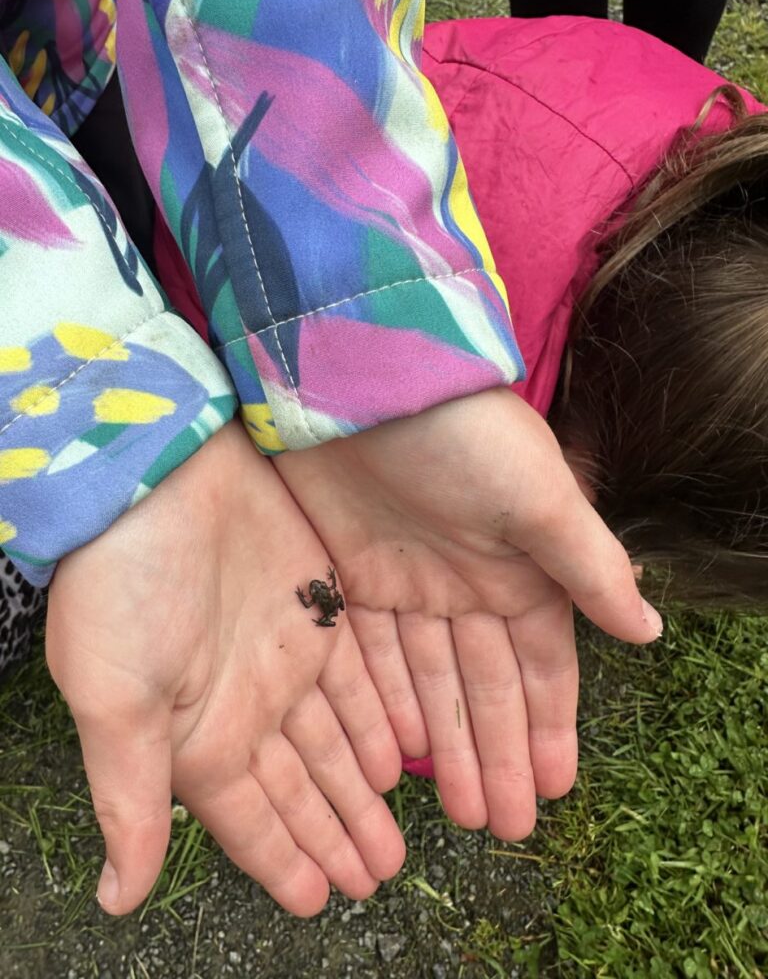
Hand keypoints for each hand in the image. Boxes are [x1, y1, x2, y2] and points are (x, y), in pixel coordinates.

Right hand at [46, 422, 404, 916]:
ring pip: (339, 740)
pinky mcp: (318, 607)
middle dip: (339, 833)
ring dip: (366, 787)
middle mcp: (245, 702)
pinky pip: (362, 678)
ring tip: (397, 833)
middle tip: (381, 877)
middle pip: (304, 786)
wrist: (158, 477)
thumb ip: (130, 799)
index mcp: (196, 734)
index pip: (251, 820)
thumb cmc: (122, 586)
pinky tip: (404, 750)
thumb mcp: (117, 701)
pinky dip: (381, 717)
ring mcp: (285, 655)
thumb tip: (121, 899)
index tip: (322, 901)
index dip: (286, 861)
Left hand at [275, 389, 662, 839]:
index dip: (549, 729)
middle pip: (485, 690)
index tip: (554, 791)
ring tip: (459, 812)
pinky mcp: (352, 579)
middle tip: (503, 828)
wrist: (366, 377)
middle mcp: (468, 587)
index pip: (541, 668)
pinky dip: (386, 707)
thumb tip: (648, 630)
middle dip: (498, 755)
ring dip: (446, 745)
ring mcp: (408, 586)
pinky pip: (372, 660)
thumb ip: (589, 568)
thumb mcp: (541, 499)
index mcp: (521, 571)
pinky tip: (395, 758)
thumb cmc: (465, 434)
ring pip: (429, 685)